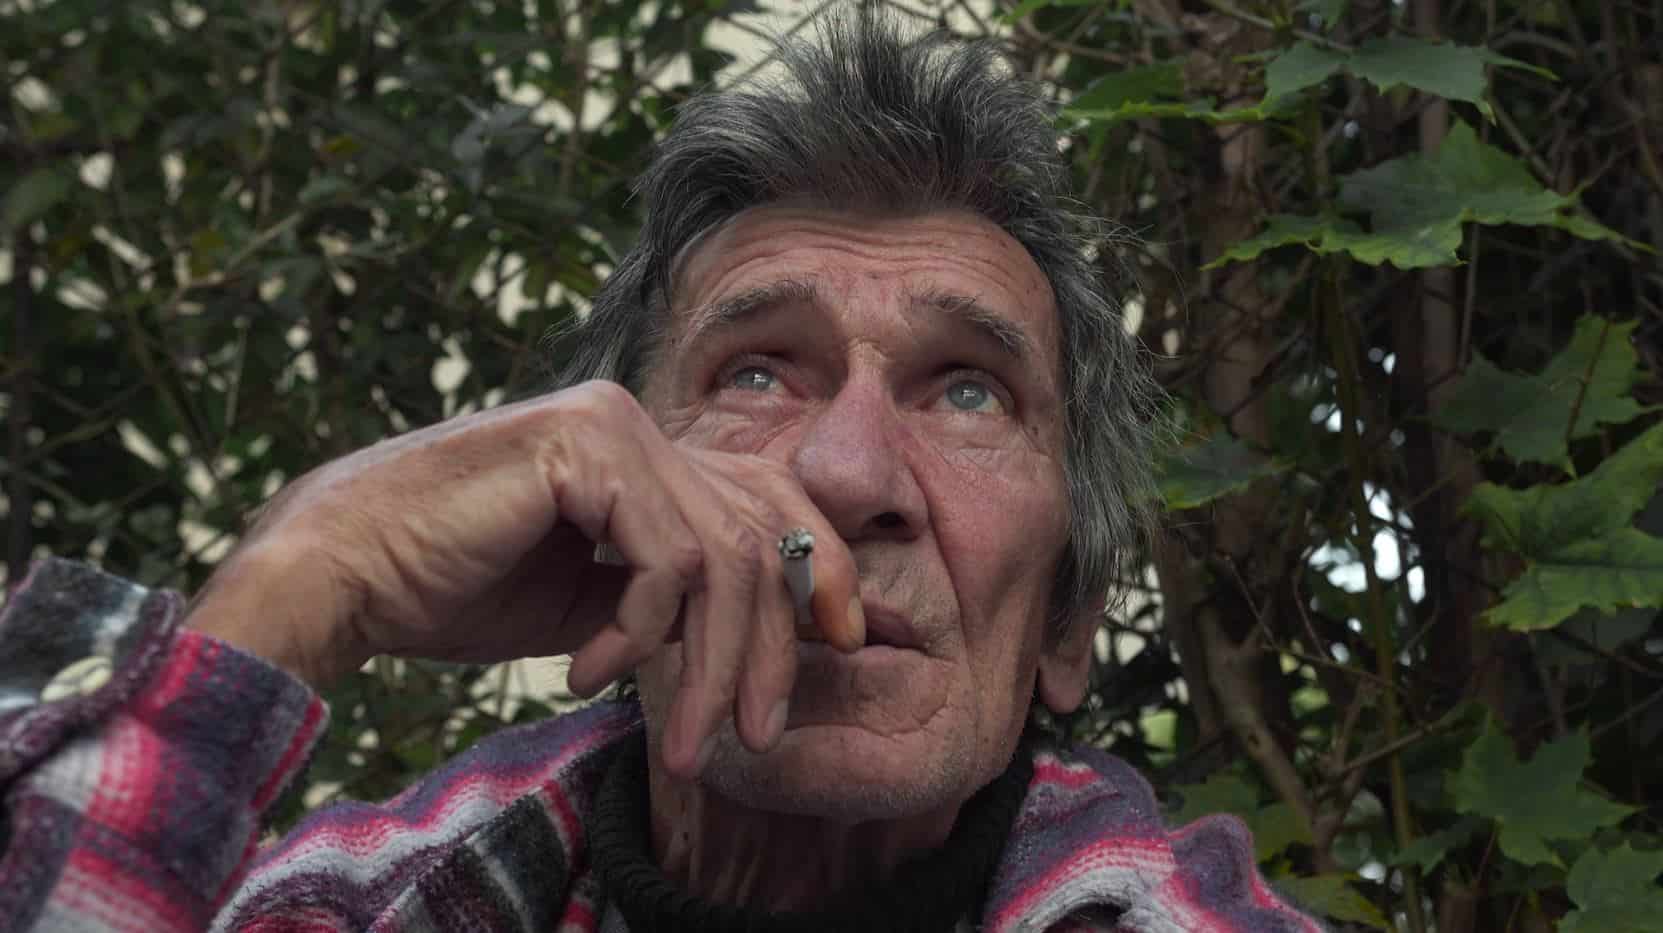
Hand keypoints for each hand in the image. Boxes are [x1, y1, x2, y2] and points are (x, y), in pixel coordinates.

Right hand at [186, 380, 861, 774]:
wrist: (346, 572)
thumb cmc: (455, 587)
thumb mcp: (591, 601)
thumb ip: (666, 598)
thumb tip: (752, 629)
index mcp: (645, 452)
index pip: (770, 502)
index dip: (821, 570)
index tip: (843, 645)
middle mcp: (638, 424)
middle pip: (761, 535)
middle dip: (771, 648)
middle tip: (751, 735)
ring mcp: (613, 425)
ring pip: (723, 556)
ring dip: (708, 667)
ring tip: (676, 741)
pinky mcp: (584, 448)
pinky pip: (665, 558)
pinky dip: (639, 633)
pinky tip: (585, 670)